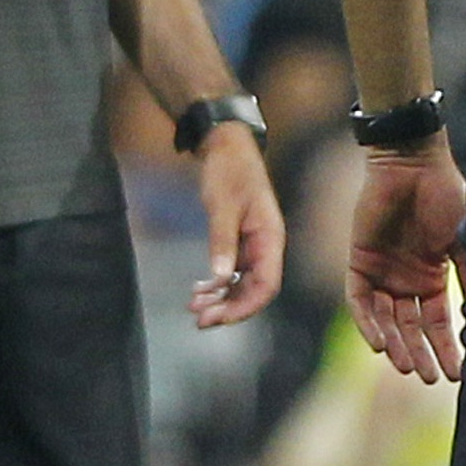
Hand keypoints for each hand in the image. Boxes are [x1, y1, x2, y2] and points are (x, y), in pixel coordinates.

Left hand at [190, 126, 284, 328]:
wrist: (225, 145)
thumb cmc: (230, 170)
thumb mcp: (223, 204)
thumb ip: (222, 241)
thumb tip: (220, 277)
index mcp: (271, 237)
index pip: (267, 285)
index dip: (246, 307)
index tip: (219, 318)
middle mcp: (266, 246)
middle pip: (254, 290)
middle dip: (229, 308)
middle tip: (199, 319)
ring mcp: (253, 245)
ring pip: (242, 284)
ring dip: (221, 299)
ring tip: (194, 307)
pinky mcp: (239, 242)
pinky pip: (232, 272)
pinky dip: (216, 285)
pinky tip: (198, 291)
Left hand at [347, 140, 465, 383]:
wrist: (412, 164)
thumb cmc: (445, 196)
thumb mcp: (465, 241)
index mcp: (432, 276)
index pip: (438, 322)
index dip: (446, 347)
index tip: (457, 373)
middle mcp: (406, 279)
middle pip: (411, 327)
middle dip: (420, 353)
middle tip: (429, 378)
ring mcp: (382, 272)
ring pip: (386, 320)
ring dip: (395, 343)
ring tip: (407, 366)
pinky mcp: (359, 262)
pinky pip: (360, 302)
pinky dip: (369, 323)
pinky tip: (381, 344)